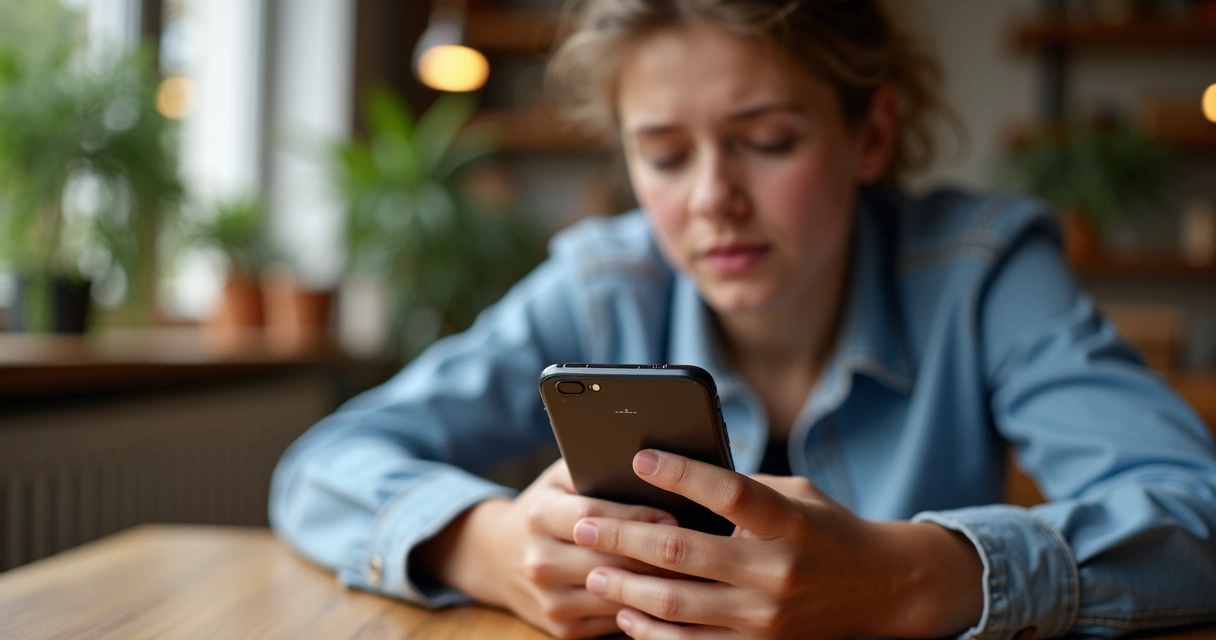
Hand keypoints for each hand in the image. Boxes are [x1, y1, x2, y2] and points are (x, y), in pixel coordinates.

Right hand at [417, 459, 681, 638]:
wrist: (496, 555)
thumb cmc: (547, 506)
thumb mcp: (560, 477)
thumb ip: (593, 465)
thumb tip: (649, 461)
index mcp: (539, 514)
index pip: (593, 516)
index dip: (637, 517)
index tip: (674, 516)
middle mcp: (539, 559)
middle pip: (609, 562)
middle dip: (655, 558)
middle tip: (698, 552)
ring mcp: (549, 599)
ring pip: (615, 597)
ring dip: (657, 590)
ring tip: (694, 577)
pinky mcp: (561, 628)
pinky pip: (612, 623)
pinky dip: (644, 612)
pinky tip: (671, 599)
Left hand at [571, 451, 983, 638]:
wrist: (882, 590)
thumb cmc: (827, 530)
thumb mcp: (796, 494)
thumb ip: (742, 488)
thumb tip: (672, 477)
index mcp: (789, 522)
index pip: (730, 492)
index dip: (683, 474)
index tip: (640, 457)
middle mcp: (777, 571)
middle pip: (686, 552)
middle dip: (626, 536)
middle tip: (585, 523)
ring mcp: (767, 617)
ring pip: (679, 604)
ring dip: (627, 588)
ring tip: (593, 570)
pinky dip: (652, 632)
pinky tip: (625, 615)